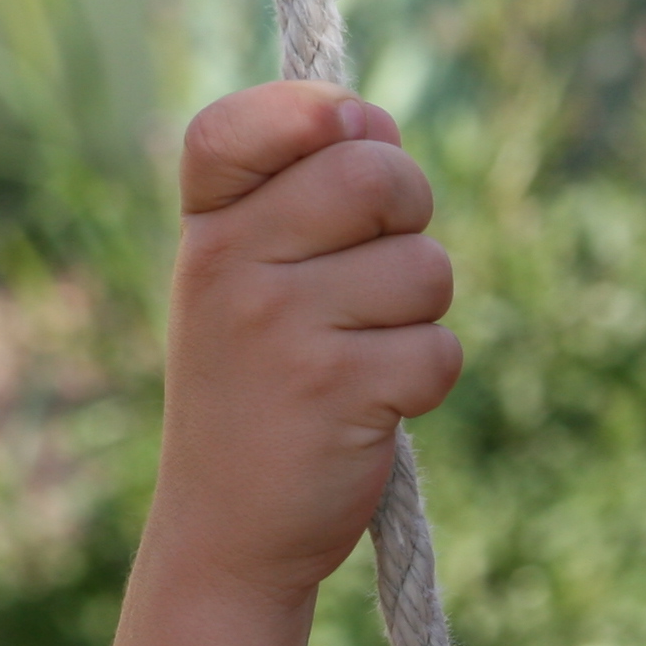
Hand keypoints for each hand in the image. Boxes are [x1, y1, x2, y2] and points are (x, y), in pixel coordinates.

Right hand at [148, 81, 464, 605]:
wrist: (227, 533)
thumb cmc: (256, 391)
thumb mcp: (244, 282)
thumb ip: (302, 194)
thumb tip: (377, 118)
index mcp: (205, 231)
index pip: (240, 122)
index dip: (315, 112)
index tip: (342, 137)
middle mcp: (231, 267)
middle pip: (375, 174)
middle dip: (411, 212)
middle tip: (382, 269)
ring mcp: (283, 329)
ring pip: (425, 267)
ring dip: (421, 312)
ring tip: (363, 353)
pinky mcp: (342, 391)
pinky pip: (440, 348)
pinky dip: (426, 379)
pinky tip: (373, 406)